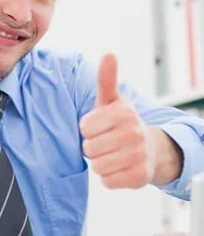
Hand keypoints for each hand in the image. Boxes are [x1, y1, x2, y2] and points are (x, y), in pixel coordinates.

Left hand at [79, 54, 156, 188]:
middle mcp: (134, 133)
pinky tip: (121, 167)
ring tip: (114, 154)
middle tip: (108, 142)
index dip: (88, 129)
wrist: (150, 148)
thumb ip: (106, 79)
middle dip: (94, 147)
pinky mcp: (139, 176)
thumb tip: (108, 54)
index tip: (102, 126)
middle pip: (89, 148)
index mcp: (124, 112)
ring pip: (97, 166)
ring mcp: (139, 155)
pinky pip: (107, 181)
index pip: (84, 127)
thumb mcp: (111, 100)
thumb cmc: (121, 123)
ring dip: (101, 163)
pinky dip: (110, 177)